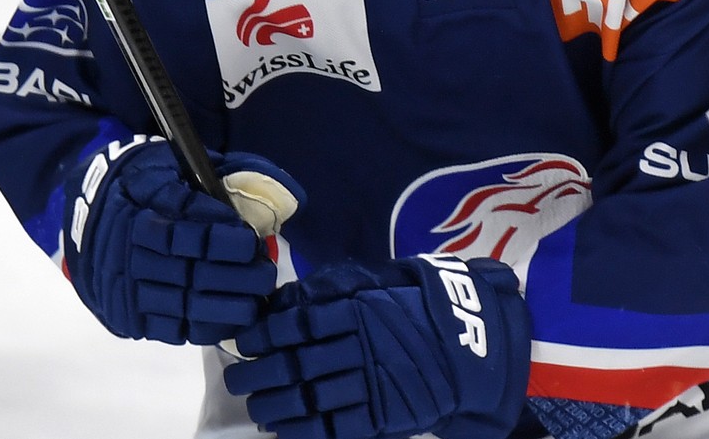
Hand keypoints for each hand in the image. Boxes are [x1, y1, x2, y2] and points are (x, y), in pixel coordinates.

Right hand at [63, 135, 301, 344]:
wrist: (88, 217)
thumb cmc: (146, 185)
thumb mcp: (177, 163)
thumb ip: (230, 173)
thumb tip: (285, 197)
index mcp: (137, 211)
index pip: (182, 232)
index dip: (219, 240)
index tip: (250, 241)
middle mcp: (126, 254)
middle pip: (186, 272)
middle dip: (232, 276)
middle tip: (265, 274)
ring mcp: (126, 289)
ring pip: (181, 305)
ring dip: (225, 307)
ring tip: (256, 301)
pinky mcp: (128, 317)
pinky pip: (171, 330)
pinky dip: (205, 327)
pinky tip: (231, 320)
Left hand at [223, 255, 531, 438]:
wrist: (471, 347)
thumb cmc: (416, 309)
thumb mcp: (376, 284)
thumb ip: (332, 289)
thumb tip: (285, 299)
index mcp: (357, 310)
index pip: (297, 323)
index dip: (266, 334)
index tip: (246, 342)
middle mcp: (360, 347)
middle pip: (296, 364)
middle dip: (260, 375)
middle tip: (238, 381)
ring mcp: (373, 383)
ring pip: (311, 399)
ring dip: (276, 406)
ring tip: (258, 407)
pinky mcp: (385, 415)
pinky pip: (338, 427)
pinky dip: (307, 432)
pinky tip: (285, 430)